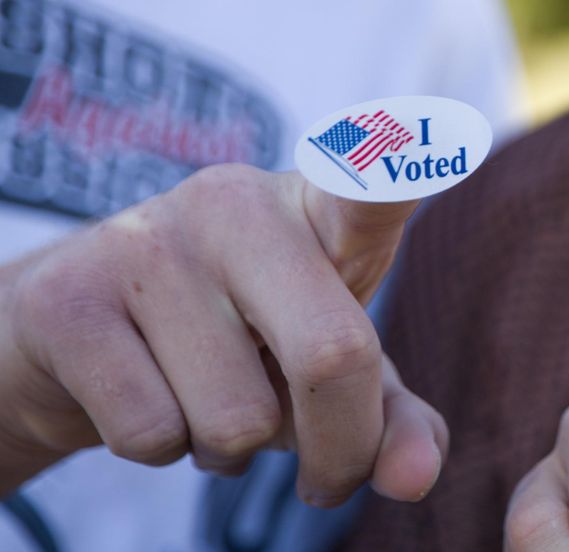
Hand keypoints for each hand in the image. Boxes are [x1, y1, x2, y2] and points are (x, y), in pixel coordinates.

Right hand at [0, 164, 446, 505]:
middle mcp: (236, 203)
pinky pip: (153, 434)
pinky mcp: (68, 297)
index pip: (371, 182)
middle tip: (329, 477)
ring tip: (208, 398)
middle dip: (340, 449)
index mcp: (318, 209)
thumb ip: (388, 418)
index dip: (405, 167)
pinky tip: (150, 398)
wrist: (78, 333)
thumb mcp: (327, 371)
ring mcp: (148, 240)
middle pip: (331, 356)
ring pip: (236, 419)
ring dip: (232, 448)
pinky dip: (163, 449)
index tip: (458, 133)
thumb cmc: (238, 342)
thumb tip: (414, 478)